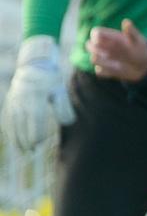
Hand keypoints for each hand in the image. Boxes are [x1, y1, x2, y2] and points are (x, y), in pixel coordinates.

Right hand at [2, 35, 74, 149]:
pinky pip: (9, 118)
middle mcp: (22, 99)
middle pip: (22, 122)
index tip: (39, 144)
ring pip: (13, 121)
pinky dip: (10, 129)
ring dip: (17, 137)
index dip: (36, 132)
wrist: (34, 63)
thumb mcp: (60, 90)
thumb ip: (63, 107)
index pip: (35, 118)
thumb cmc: (51, 79)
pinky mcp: (10, 101)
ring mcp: (14, 100)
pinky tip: (14, 139)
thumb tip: (68, 123)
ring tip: (22, 150)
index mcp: (36, 96)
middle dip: (26, 138)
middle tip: (31, 152)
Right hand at [88, 20, 146, 83]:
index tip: (111, 42)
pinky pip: (100, 71)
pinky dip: (108, 71)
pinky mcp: (104, 70)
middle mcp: (103, 47)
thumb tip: (126, 21)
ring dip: (105, 61)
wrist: (143, 65)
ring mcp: (103, 58)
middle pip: (89, 45)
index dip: (99, 37)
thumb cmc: (140, 49)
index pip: (95, 32)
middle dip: (100, 49)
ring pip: (93, 59)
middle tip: (115, 52)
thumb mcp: (137, 40)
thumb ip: (131, 32)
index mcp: (109, 36)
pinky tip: (118, 69)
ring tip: (118, 62)